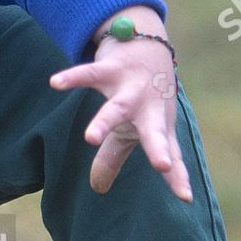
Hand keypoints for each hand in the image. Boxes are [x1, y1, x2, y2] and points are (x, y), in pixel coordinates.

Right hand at [49, 7, 191, 200]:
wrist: (149, 44)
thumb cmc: (145, 97)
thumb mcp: (134, 127)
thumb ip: (116, 156)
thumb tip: (97, 188)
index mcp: (158, 125)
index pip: (171, 154)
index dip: (178, 176)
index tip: (185, 197)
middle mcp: (149, 108)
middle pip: (153, 131)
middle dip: (158, 148)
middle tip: (162, 165)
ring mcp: (131, 87)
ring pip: (118, 107)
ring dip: (105, 122)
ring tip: (90, 139)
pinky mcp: (111, 68)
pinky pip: (89, 73)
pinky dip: (72, 78)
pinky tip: (55, 83)